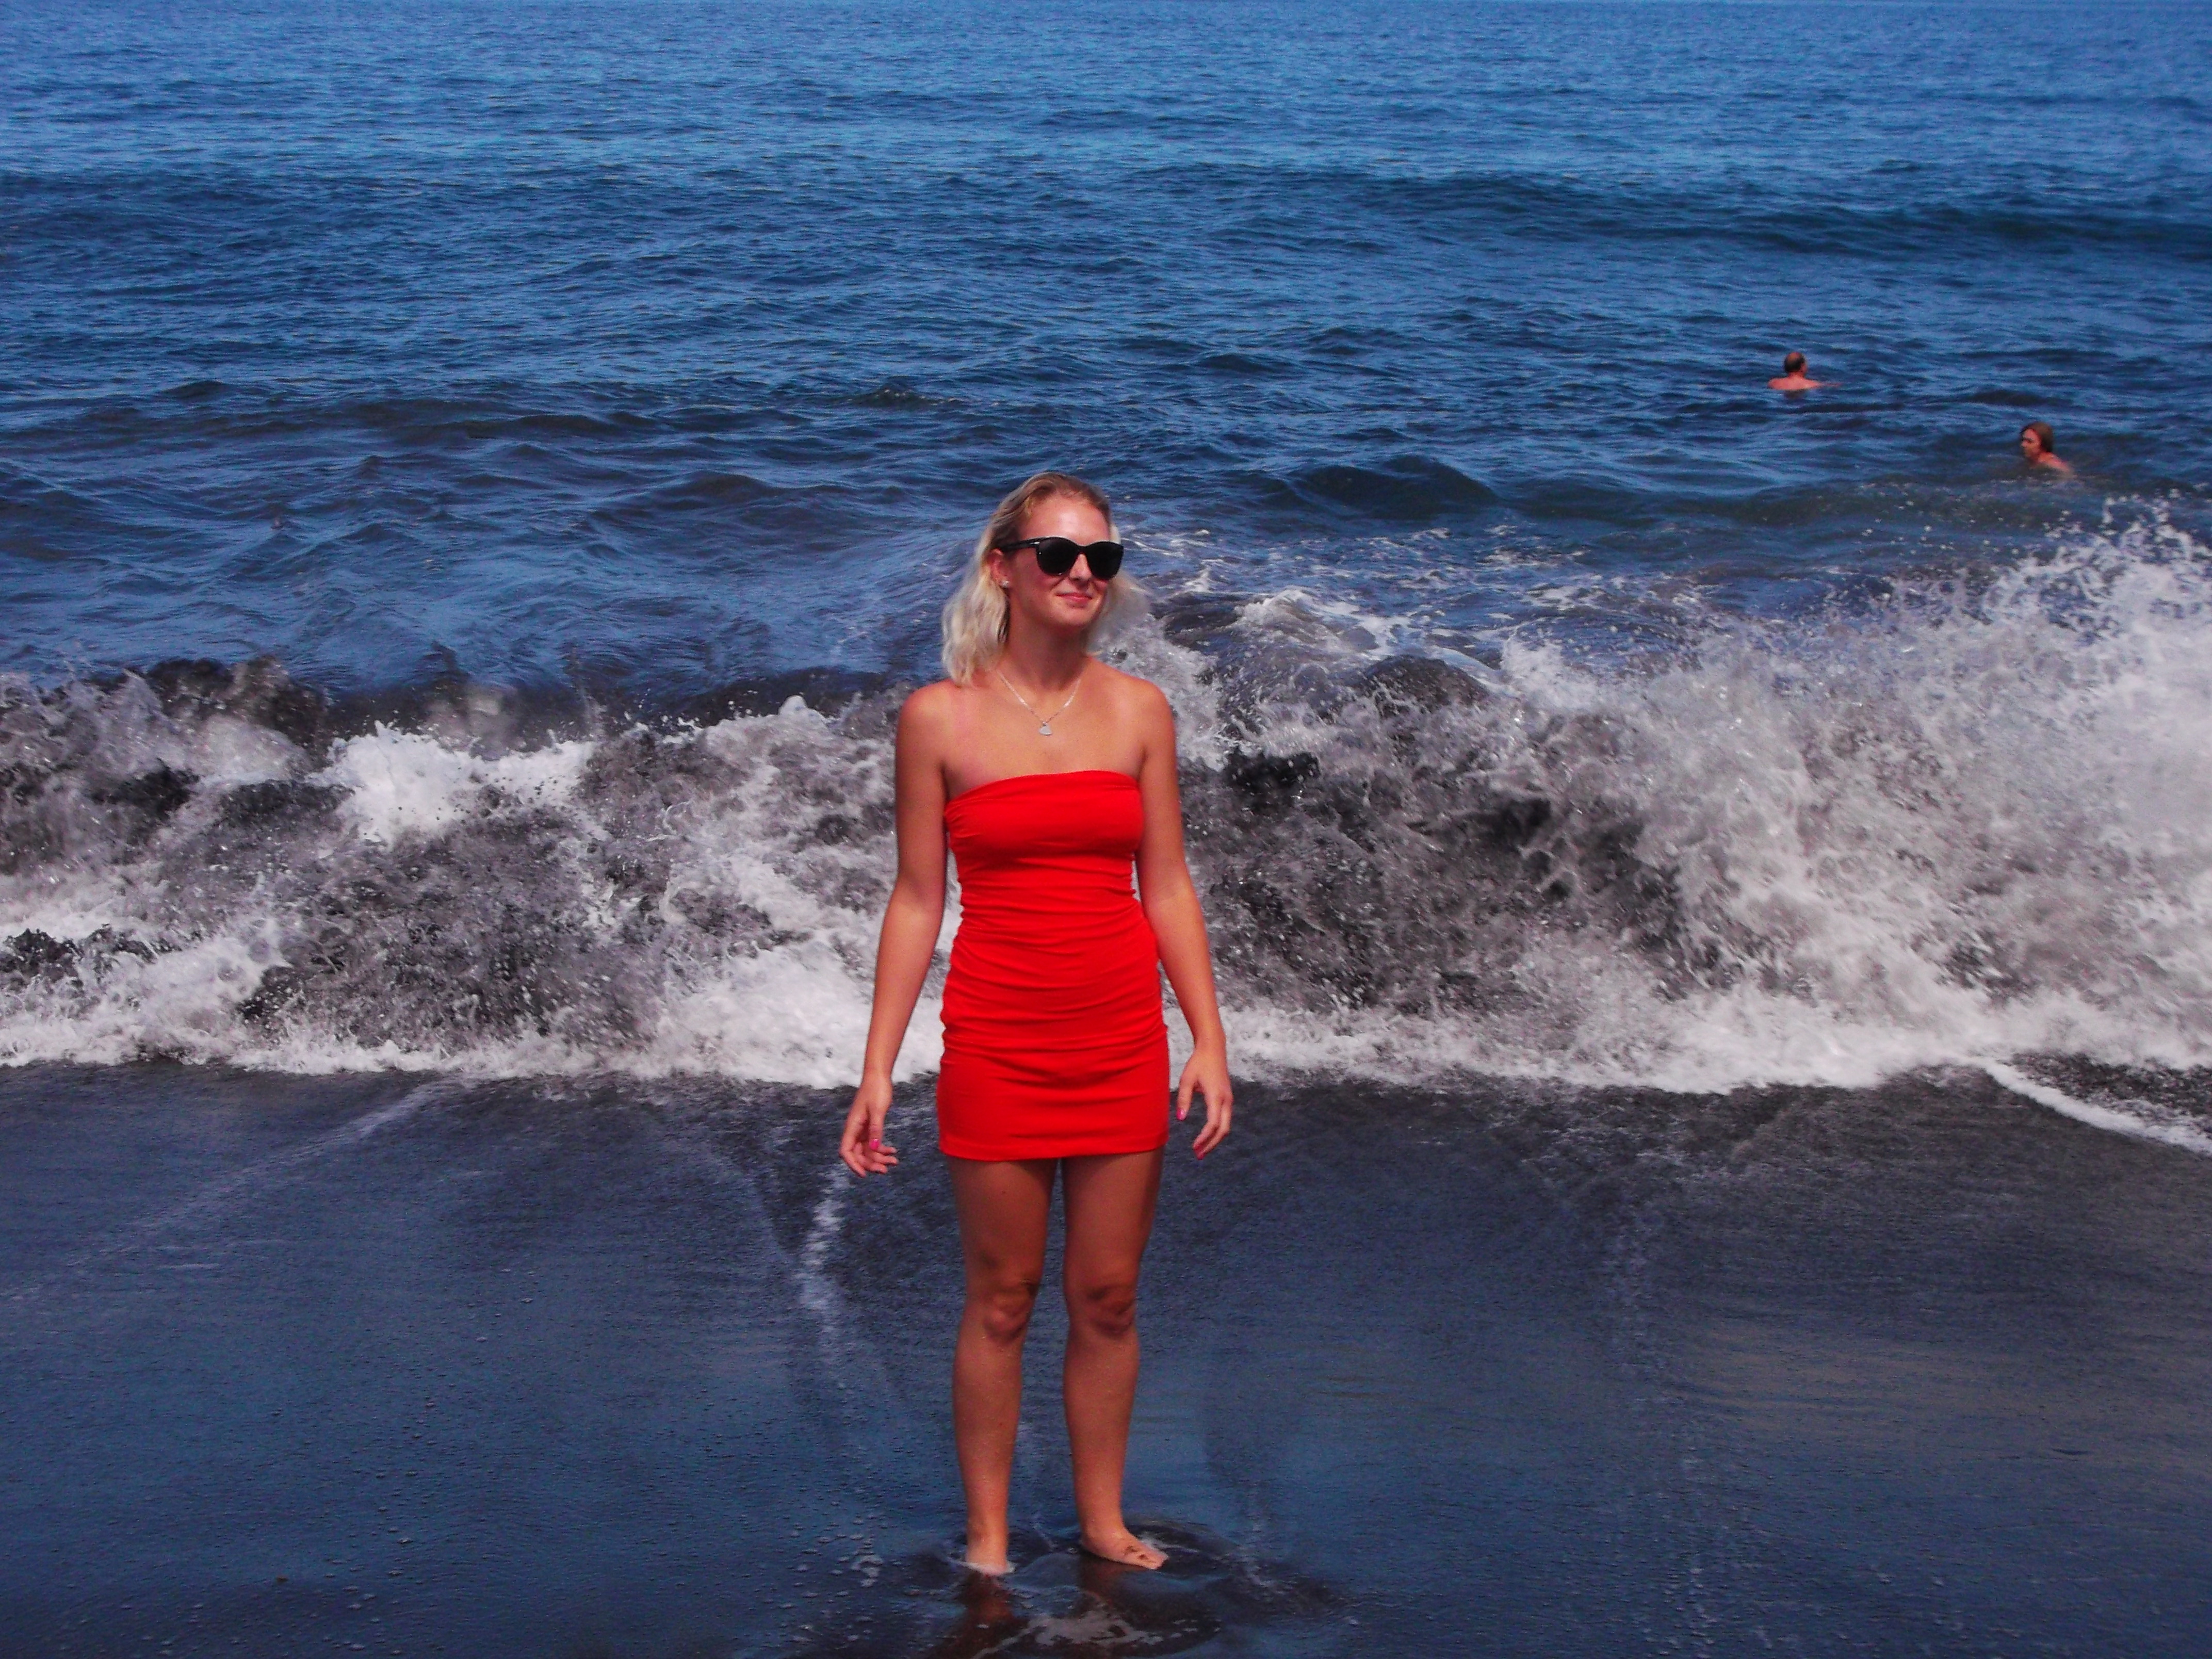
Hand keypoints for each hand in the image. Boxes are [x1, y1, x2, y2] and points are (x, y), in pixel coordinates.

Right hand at [840, 1074, 898, 1176]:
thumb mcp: (877, 1110)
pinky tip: (893, 1151)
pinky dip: (882, 1149)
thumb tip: (875, 1149)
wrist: (879, 1076)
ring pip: (868, 1150)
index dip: (853, 1164)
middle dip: (871, 1164)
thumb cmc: (876, 1090)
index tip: (865, 1174)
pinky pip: (874, 1143)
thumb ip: (876, 1129)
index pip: (846, 1151)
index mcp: (852, 1126)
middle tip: (885, 1170)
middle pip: (858, 1154)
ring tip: (894, 1162)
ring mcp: (862, 1129)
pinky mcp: (870, 1126)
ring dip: (879, 1158)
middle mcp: (855, 1130)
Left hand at [1175, 1044, 1232, 1158]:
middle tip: (1198, 1155)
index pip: (1213, 1124)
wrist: (1213, 1049)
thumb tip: (1180, 1119)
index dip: (1204, 1138)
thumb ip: (1183, 1099)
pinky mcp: (1227, 1098)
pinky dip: (1217, 1130)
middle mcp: (1226, 1100)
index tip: (1194, 1147)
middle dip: (1212, 1144)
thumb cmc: (1198, 1063)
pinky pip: (1225, 1119)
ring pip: (1226, 1126)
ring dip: (1214, 1139)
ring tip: (1200, 1149)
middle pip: (1224, 1130)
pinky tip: (1207, 1135)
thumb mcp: (1186, 1079)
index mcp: (1216, 1096)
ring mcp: (1229, 1099)